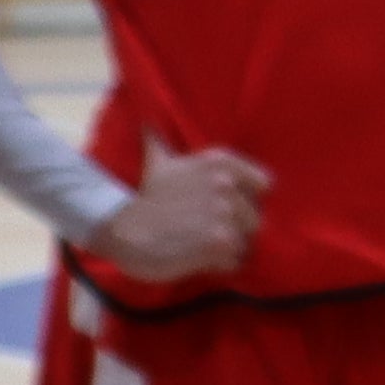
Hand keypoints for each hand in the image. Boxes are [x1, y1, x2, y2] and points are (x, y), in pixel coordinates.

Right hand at [86, 148, 266, 283]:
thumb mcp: (158, 162)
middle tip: (205, 231)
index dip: (247, 200)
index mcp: (220, 163)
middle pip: (254, 218)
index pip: (263, 185)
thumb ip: (164, 142)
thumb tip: (148, 120)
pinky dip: (220, 264)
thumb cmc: (143, 198)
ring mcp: (224, 214)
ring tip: (199, 245)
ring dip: (227, 248)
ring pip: (245, 241)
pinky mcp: (219, 242)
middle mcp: (227, 185)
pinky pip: (235, 261)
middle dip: (235, 229)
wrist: (120, 229)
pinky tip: (197, 258)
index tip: (227, 206)